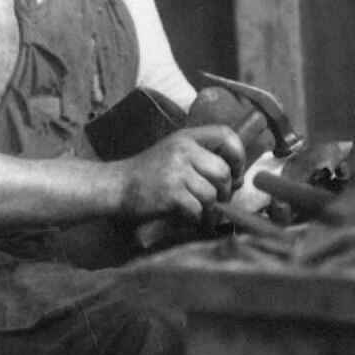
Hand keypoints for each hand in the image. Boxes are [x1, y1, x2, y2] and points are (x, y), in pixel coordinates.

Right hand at [115, 125, 244, 221]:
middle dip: (226, 192)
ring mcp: (176, 171)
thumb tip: (239, 180)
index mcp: (187, 137)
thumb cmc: (149, 173)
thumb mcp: (175, 154)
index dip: (238, 156)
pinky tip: (190, 219)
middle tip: (218, 201)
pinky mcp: (170, 193)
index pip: (226, 135)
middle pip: (223, 172)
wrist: (116, 186)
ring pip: (212, 194)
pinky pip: (198, 209)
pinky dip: (198, 219)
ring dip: (212, 210)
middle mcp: (183, 150)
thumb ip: (204, 160)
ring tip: (204, 214)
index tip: (235, 173)